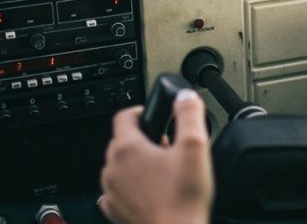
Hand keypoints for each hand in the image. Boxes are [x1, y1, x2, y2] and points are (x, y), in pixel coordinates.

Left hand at [99, 89, 212, 223]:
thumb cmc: (182, 200)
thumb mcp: (195, 147)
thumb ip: (189, 115)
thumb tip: (185, 97)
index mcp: (127, 148)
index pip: (124, 116)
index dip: (141, 111)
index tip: (153, 115)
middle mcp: (113, 168)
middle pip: (122, 140)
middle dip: (144, 139)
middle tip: (167, 147)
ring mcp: (112, 191)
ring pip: (119, 166)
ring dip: (137, 163)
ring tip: (162, 170)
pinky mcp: (115, 210)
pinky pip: (117, 190)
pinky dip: (130, 186)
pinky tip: (149, 190)